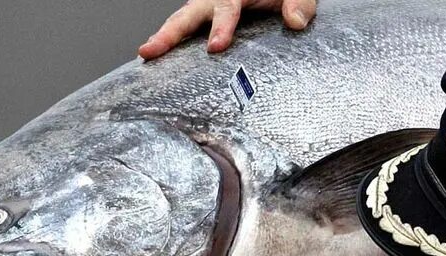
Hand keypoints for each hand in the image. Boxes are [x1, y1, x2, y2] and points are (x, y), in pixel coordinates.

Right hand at [139, 0, 316, 58]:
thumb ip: (300, 3)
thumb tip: (295, 22)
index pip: (227, 7)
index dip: (220, 26)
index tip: (215, 47)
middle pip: (190, 13)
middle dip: (171, 33)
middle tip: (150, 51)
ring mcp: (209, 8)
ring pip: (183, 20)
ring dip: (165, 38)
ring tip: (146, 55)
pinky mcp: (208, 20)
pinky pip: (188, 30)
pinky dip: (173, 44)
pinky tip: (159, 59)